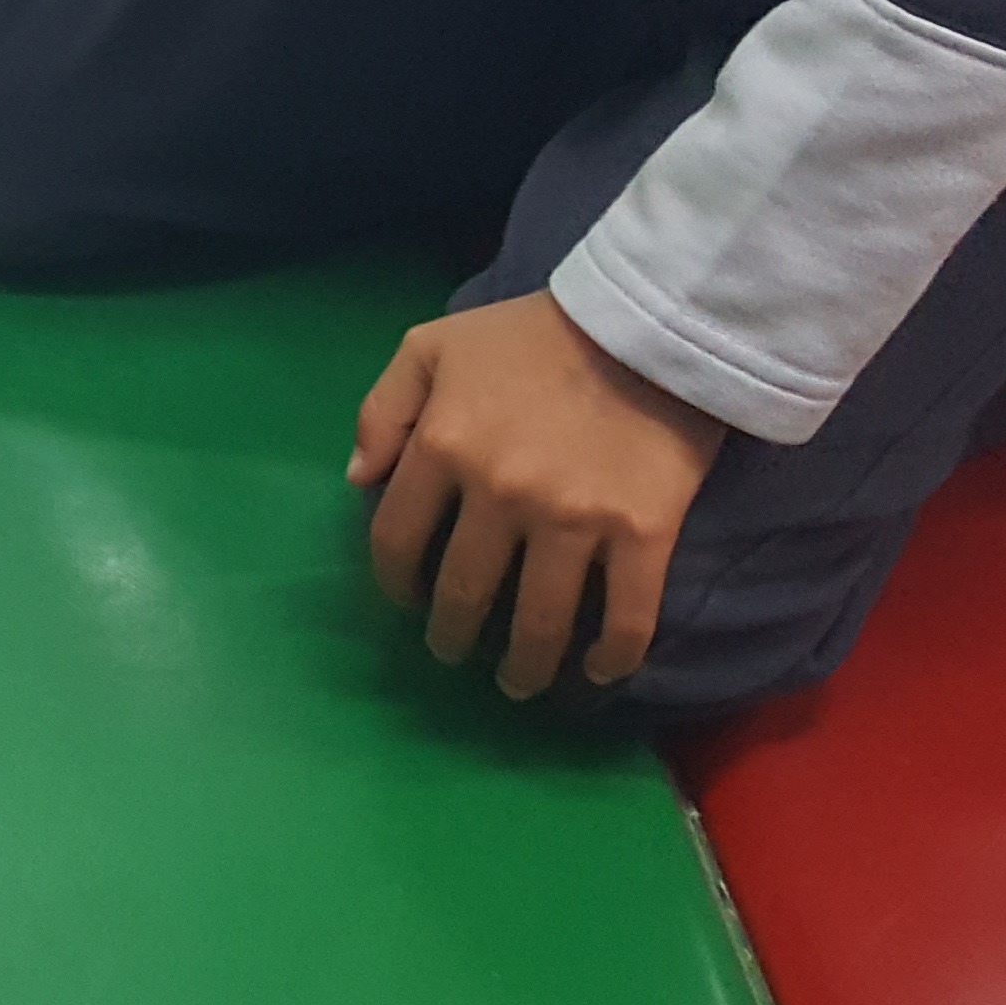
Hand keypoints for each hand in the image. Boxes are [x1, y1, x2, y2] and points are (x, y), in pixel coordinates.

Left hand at [349, 292, 727, 700]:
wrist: (646, 323)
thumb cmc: (530, 335)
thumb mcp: (431, 346)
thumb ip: (382, 410)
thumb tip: (359, 481)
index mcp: (442, 447)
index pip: (396, 541)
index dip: (394, 583)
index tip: (406, 600)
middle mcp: (499, 494)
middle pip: (462, 594)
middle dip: (451, 637)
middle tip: (455, 651)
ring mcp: (573, 521)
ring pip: (539, 623)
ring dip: (523, 667)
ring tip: (518, 681)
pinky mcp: (642, 534)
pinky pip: (627, 617)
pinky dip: (612, 657)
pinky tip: (598, 672)